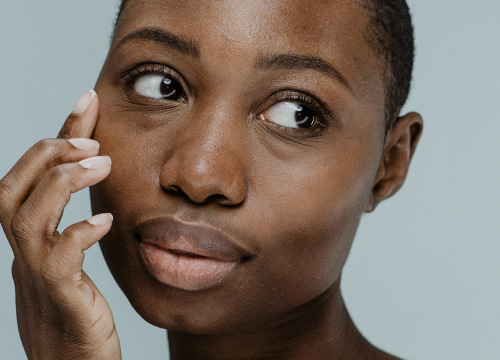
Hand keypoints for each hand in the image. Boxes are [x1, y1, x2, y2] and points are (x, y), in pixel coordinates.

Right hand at [0, 90, 120, 359]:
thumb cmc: (78, 318)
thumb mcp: (72, 266)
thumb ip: (74, 231)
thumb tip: (94, 199)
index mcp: (33, 241)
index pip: (33, 177)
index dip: (58, 134)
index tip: (87, 99)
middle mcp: (26, 253)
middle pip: (11, 189)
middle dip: (48, 153)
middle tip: (91, 138)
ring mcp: (38, 276)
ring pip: (26, 217)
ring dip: (62, 182)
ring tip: (102, 162)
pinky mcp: (60, 299)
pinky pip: (57, 260)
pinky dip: (78, 233)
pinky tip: (104, 222)